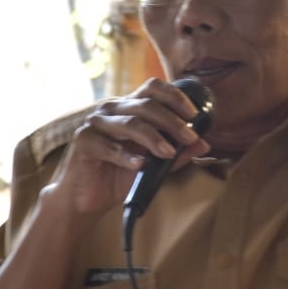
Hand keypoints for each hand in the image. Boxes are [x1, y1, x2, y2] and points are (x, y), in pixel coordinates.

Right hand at [46, 78, 209, 217]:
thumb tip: (204, 144)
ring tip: (169, 153)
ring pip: (130, 123)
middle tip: (190, 138)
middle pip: (146, 105)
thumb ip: (176, 154)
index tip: (195, 115)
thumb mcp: (152, 166)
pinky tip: (140, 165)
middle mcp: (111, 110)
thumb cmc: (118, 177)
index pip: (153, 88)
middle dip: (172, 121)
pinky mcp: (83, 142)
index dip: (175, 97)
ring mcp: (95, 124)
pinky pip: (109, 146)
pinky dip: (127, 156)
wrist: (85, 199)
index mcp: (128, 108)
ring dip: (154, 138)